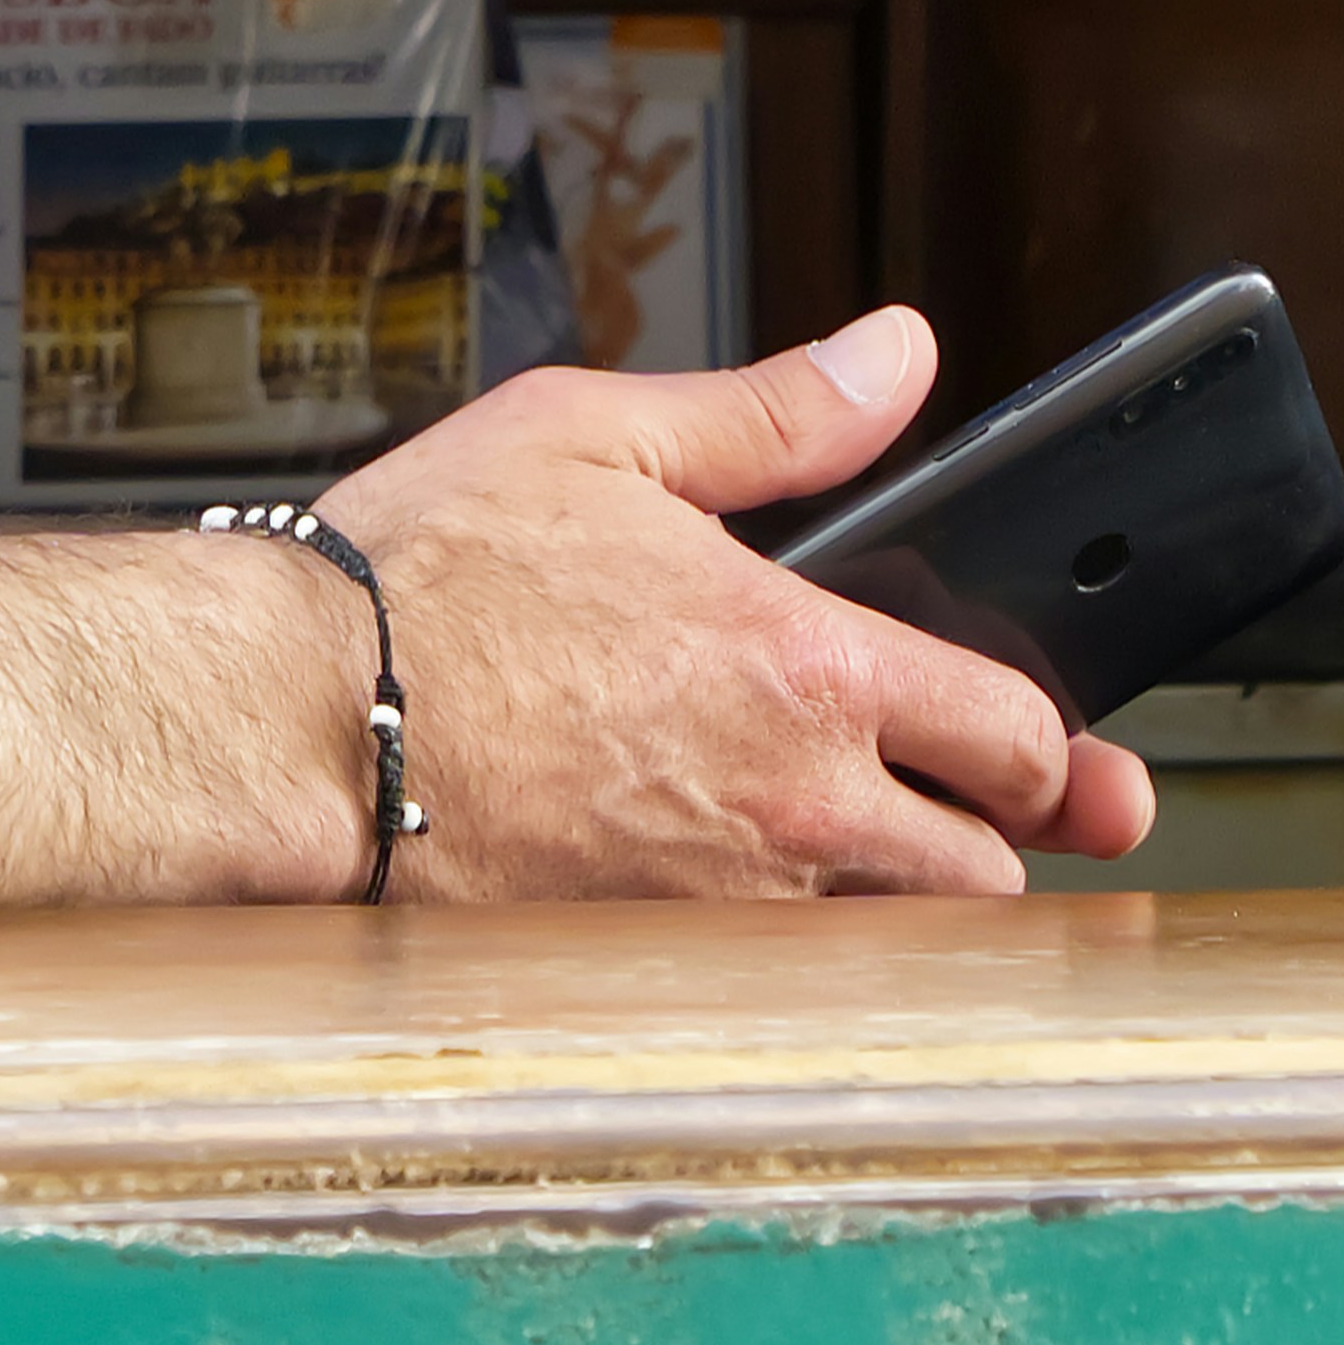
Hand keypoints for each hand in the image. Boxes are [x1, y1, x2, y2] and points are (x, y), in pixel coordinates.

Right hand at [318, 308, 1157, 895]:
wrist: (296, 718)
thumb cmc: (421, 579)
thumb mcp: (594, 437)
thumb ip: (772, 413)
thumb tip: (895, 357)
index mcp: (803, 659)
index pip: (1016, 733)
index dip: (1047, 746)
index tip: (1029, 747)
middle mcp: (794, 799)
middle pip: (990, 869)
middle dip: (995, 840)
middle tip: (978, 819)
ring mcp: (730, 900)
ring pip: (902, 943)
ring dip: (908, 908)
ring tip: (876, 868)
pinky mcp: (660, 962)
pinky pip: (790, 988)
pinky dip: (800, 959)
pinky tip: (757, 913)